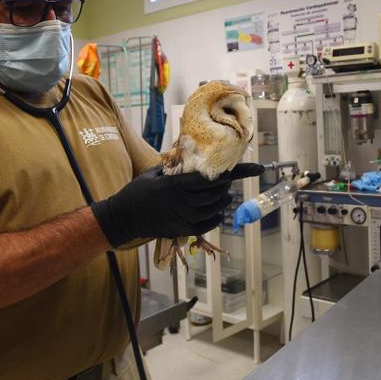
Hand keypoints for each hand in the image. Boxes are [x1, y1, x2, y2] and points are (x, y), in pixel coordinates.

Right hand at [91, 163, 263, 247]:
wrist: (124, 216)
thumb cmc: (139, 190)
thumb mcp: (155, 172)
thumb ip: (175, 164)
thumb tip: (192, 150)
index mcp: (175, 184)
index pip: (210, 178)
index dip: (233, 173)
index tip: (256, 167)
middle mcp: (180, 201)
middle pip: (215, 193)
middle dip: (225, 185)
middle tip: (228, 179)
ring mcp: (182, 217)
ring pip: (214, 208)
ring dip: (222, 200)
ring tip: (222, 194)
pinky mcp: (181, 229)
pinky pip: (208, 224)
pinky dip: (216, 217)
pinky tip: (217, 211)